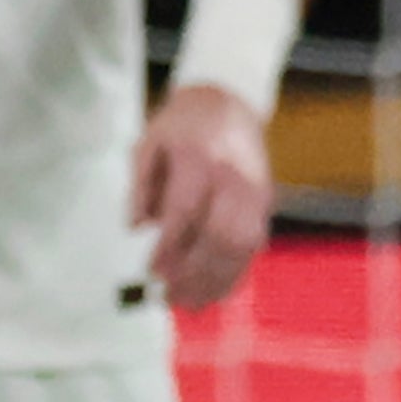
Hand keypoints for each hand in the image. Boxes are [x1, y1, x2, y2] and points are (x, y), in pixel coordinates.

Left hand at [134, 81, 276, 308]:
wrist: (228, 99)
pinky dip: (236, 272)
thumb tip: (135, 228)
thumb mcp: (148, 145)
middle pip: (219, 234)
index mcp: (198, 159)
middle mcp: (232, 177)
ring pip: (242, 245)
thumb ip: (140, 187)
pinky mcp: (265, 202)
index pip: (186, 210)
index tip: (152, 271)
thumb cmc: (180, 126)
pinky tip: (215, 291)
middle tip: (169, 295)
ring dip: (216, 279)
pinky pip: (255, 244)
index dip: (170, 245)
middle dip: (194, 271)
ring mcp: (254, 191)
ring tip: (190, 302)